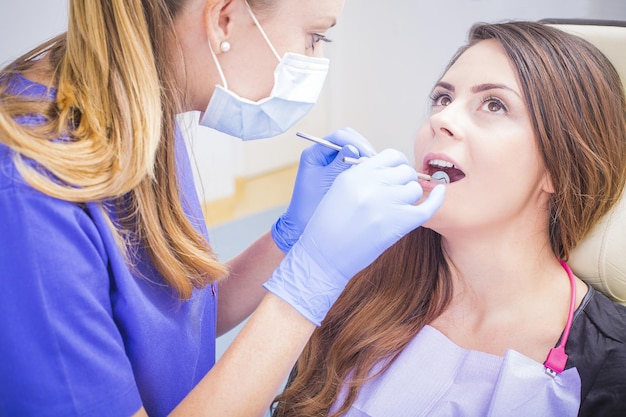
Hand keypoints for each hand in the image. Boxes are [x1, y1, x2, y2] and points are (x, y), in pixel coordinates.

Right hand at [264, 149, 445, 324]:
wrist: (323, 257)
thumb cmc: (329, 228)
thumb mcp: (339, 191)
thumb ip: (364, 177)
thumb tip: (392, 172)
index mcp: (355, 175)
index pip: (390, 156)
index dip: (396, 165)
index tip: (395, 176)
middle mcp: (370, 185)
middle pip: (404, 171)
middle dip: (404, 180)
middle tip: (398, 194)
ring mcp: (385, 203)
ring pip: (415, 188)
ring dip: (411, 196)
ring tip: (400, 208)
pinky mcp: (397, 223)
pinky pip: (427, 207)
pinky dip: (437, 200)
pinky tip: (440, 194)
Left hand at [272, 128, 375, 252]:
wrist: (303, 226)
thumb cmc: (310, 207)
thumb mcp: (326, 183)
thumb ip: (339, 164)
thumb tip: (354, 147)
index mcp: (314, 154)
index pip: (339, 137)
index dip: (356, 143)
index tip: (367, 156)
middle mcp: (322, 155)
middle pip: (348, 139)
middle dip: (363, 147)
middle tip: (374, 161)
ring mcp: (331, 163)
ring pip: (353, 149)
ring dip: (364, 156)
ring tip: (374, 169)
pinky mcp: (338, 173)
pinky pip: (353, 162)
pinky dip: (362, 166)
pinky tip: (370, 176)